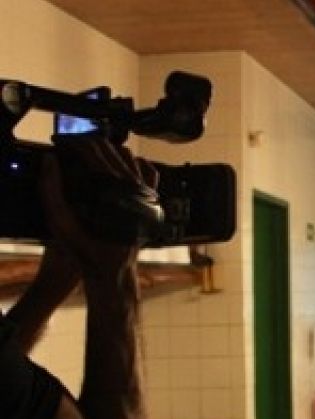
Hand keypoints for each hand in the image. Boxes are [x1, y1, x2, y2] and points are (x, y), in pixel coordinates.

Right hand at [39, 138, 157, 277]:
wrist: (113, 268)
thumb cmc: (86, 248)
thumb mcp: (61, 223)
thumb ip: (51, 192)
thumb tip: (50, 161)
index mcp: (109, 189)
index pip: (91, 151)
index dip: (73, 142)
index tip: (61, 141)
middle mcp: (131, 187)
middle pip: (110, 149)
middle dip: (88, 142)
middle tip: (72, 143)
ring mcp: (144, 192)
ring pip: (129, 156)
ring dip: (109, 149)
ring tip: (92, 152)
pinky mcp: (151, 200)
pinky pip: (150, 172)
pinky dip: (136, 163)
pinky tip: (123, 165)